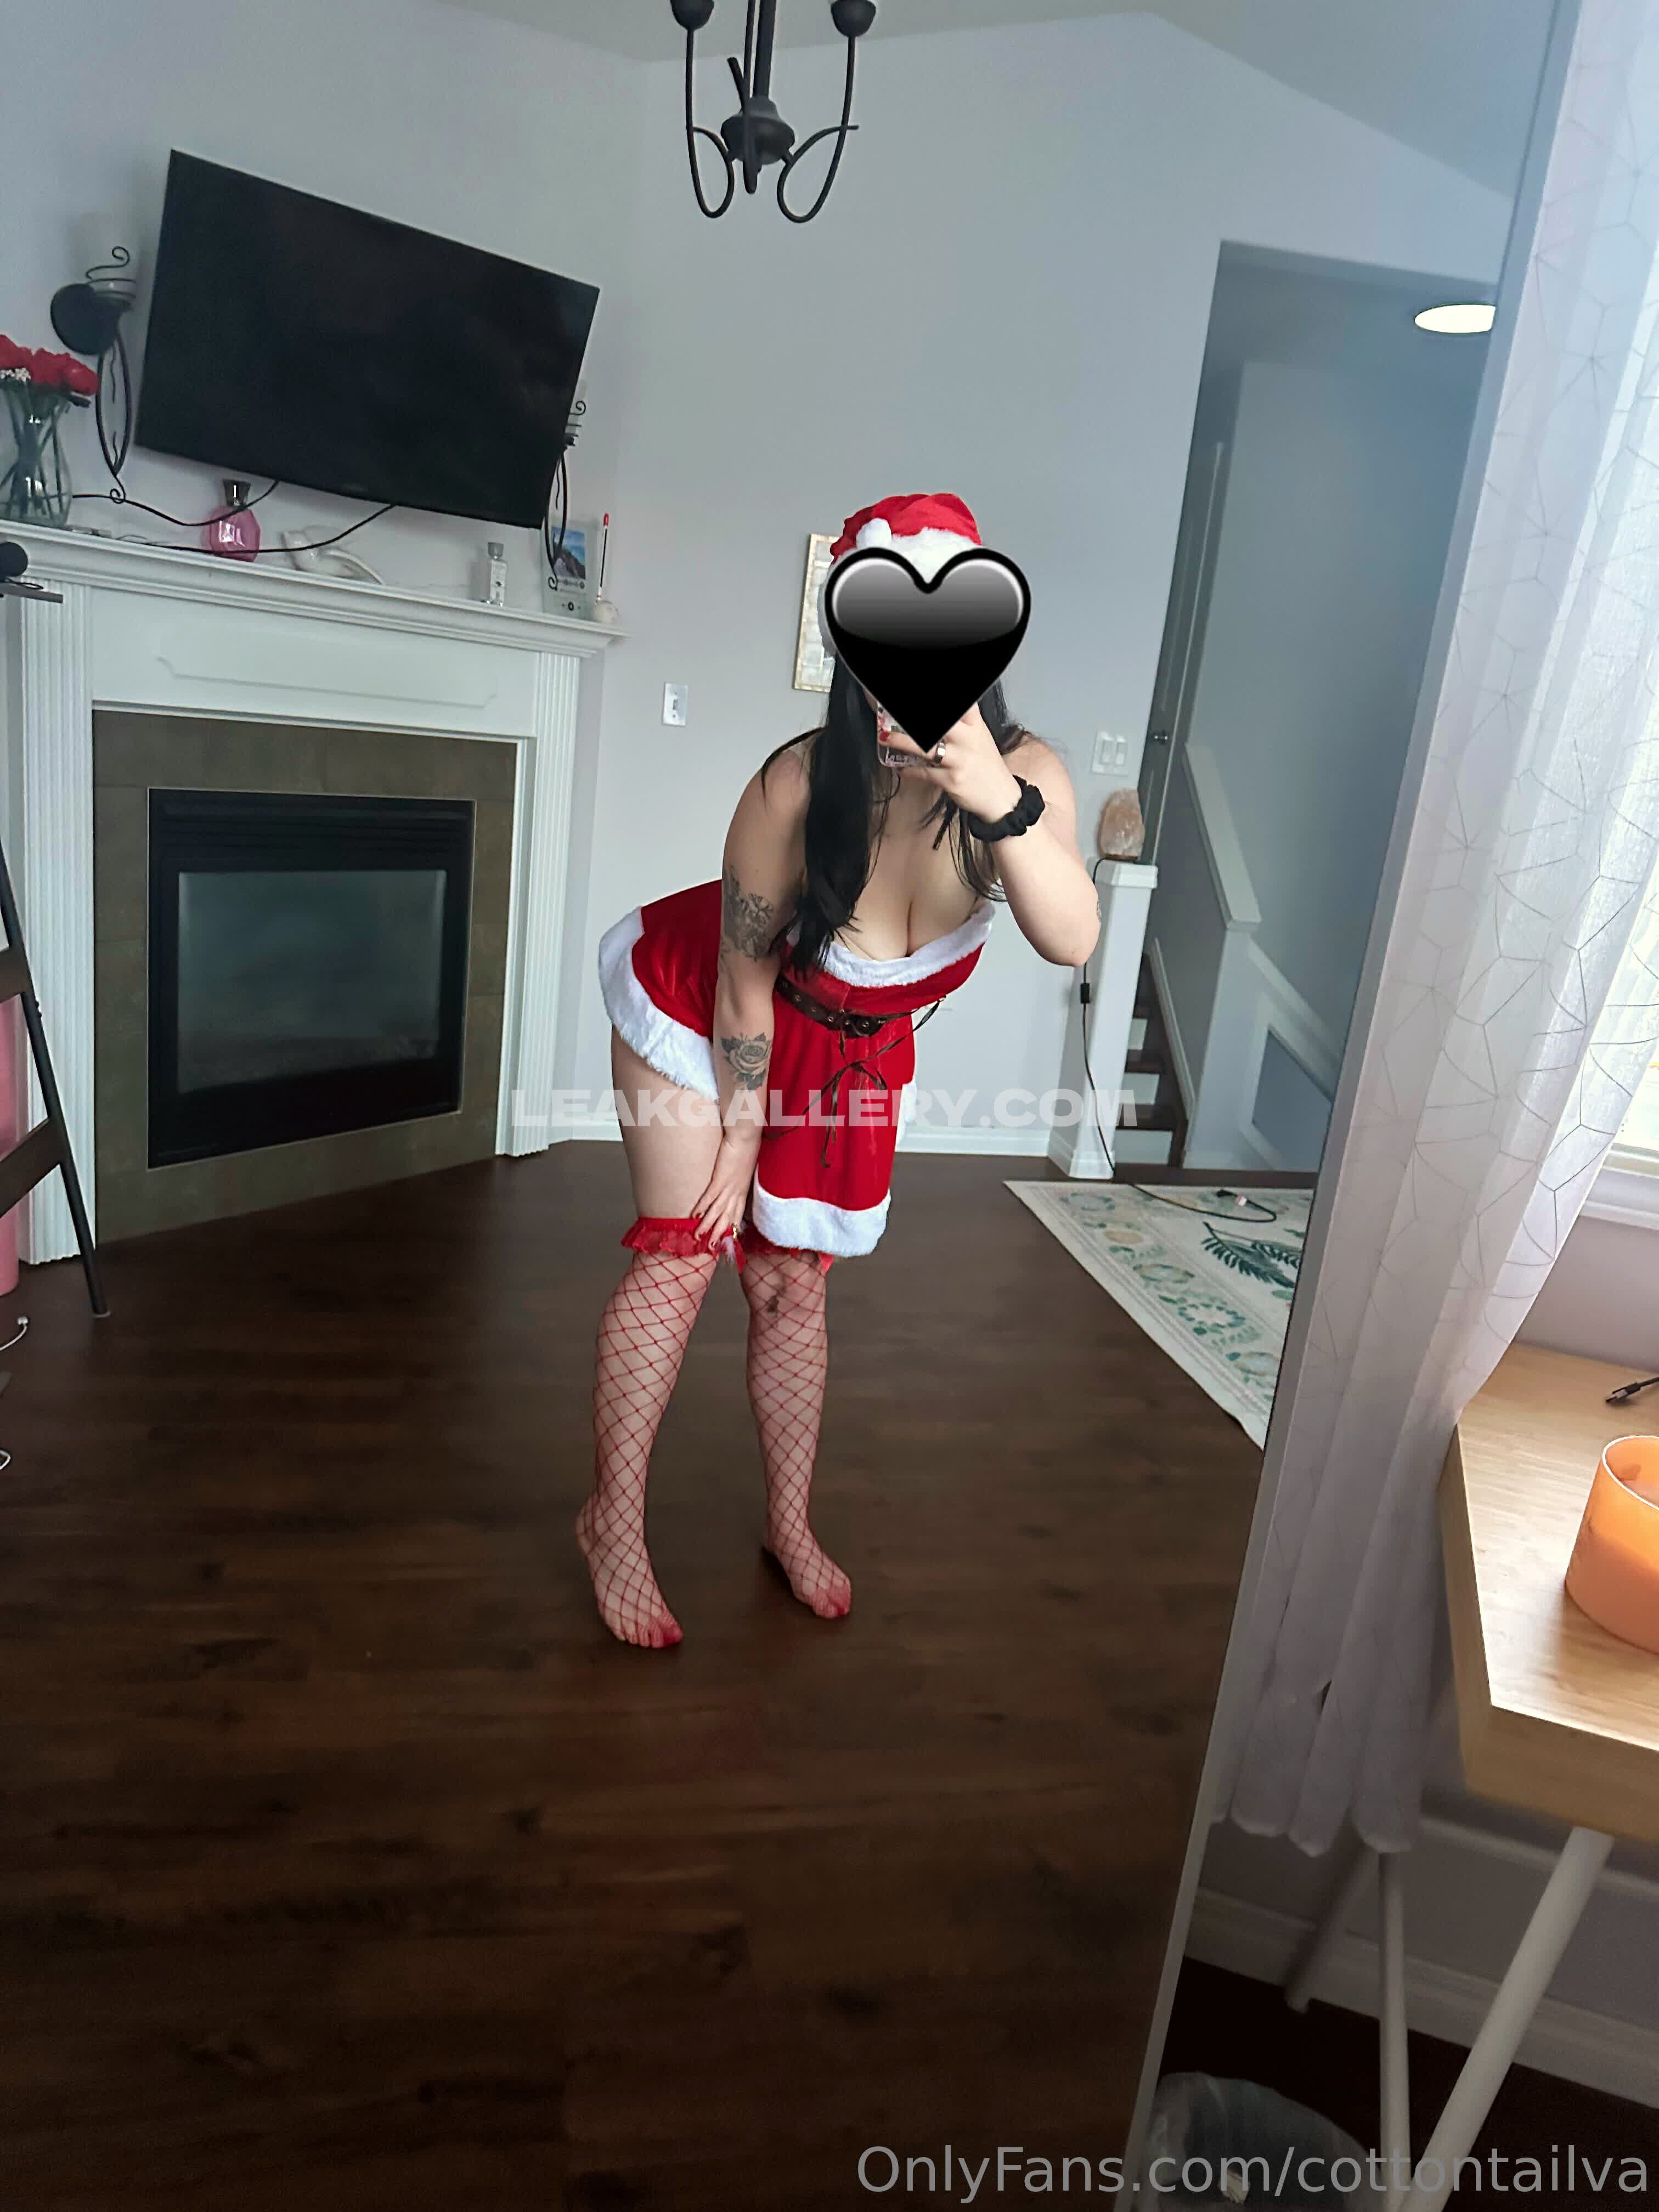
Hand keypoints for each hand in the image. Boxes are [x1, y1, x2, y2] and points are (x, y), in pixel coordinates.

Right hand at [690, 1130, 759, 1251]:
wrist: (747, 1136)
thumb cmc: (746, 1148)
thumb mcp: (744, 1167)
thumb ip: (737, 1177)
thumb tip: (731, 1180)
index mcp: (743, 1190)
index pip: (737, 1214)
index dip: (731, 1227)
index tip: (726, 1238)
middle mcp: (737, 1192)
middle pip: (727, 1218)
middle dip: (718, 1234)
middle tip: (711, 1248)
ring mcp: (729, 1187)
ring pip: (717, 1212)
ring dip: (707, 1226)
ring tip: (698, 1238)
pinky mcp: (721, 1179)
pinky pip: (709, 1197)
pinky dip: (701, 1208)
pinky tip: (693, 1216)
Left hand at [876, 700, 1022, 821]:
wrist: (1001, 798)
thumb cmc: (986, 766)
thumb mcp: (979, 737)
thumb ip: (961, 723)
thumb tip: (938, 722)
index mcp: (976, 726)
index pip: (962, 706)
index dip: (948, 700)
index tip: (906, 703)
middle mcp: (969, 740)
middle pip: (941, 723)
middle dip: (913, 721)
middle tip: (891, 714)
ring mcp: (960, 760)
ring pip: (926, 747)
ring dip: (901, 741)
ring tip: (885, 737)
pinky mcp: (952, 780)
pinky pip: (925, 773)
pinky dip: (909, 770)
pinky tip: (900, 767)